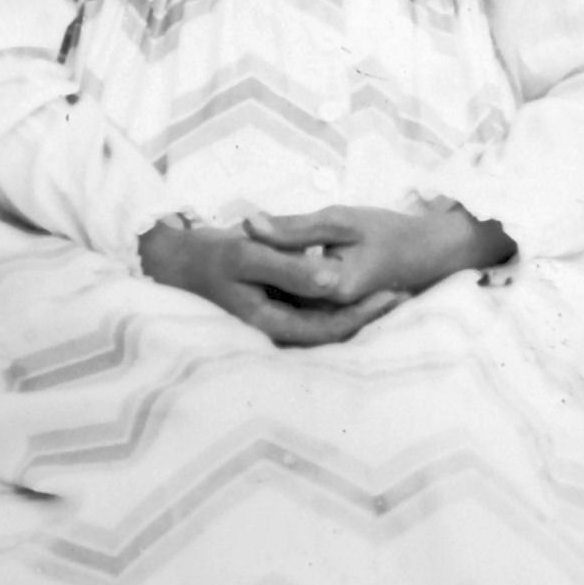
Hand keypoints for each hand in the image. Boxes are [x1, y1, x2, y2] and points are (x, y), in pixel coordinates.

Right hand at [138, 214, 403, 347]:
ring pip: (327, 319)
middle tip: (406, 292)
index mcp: (271, 323)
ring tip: (394, 288)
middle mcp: (278, 329)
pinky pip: (315, 308)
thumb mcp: (248, 255)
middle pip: (334, 328)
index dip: (365, 313)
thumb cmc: (209, 256)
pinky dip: (338, 298)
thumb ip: (289, 268)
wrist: (177, 260)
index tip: (396, 292)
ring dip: (358, 307)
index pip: (331, 327)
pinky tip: (361, 283)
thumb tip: (332, 281)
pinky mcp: (277, 307)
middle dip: (369, 314)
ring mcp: (278, 319)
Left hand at [239, 202, 514, 309]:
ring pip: (286, 301)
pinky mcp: (332, 315)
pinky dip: (285, 288)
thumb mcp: (339, 219)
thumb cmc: (387, 230)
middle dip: (255, 272)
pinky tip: (270, 273)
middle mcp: (330, 311)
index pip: (274, 273)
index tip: (229, 235)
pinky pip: (299, 305)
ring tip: (248, 257)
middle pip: (276, 295)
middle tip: (231, 244)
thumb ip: (292, 227)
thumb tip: (247, 224)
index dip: (249, 253)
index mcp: (332, 287)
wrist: (427, 252)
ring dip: (268, 282)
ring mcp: (331, 316)